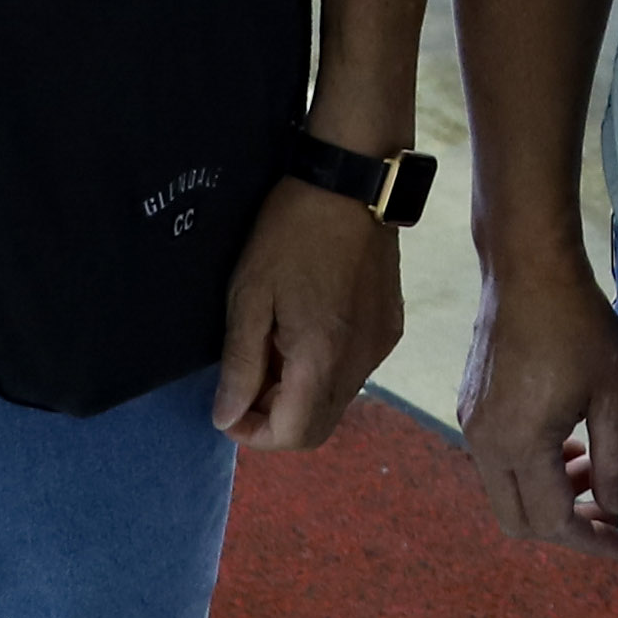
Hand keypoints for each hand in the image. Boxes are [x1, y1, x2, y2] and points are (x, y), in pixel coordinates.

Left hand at [211, 181, 405, 450]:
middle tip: (248, 378)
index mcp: (323, 358)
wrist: (352, 181)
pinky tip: (305, 326)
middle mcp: (361, 362)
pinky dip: (325, 369)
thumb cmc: (291, 232)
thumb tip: (226, 417)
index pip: (293, 435)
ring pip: (337, 400)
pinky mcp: (391, 327)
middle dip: (276, 418)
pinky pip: (355, 370)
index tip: (229, 409)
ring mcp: (381, 345)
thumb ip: (240, 364)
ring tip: (274, 345)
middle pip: (318, 427)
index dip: (254, 435)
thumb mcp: (249, 295)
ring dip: (300, 393)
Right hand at [460, 251, 617, 547]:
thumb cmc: (578, 324)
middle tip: (608, 512)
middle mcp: (485, 442)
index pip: (552, 522)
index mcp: (520, 444)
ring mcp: (471, 424)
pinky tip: (566, 441)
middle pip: (519, 521)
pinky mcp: (470, 406)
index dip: (590, 541)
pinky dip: (531, 469)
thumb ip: (616, 458)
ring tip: (593, 467)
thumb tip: (615, 507)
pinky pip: (496, 462)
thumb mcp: (614, 393)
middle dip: (566, 527)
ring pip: (506, 492)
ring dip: (549, 495)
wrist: (528, 267)